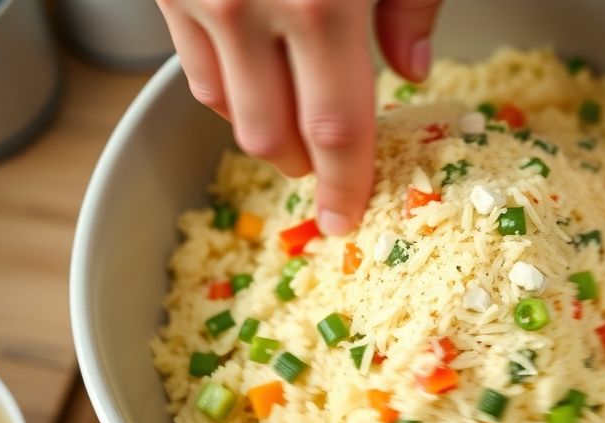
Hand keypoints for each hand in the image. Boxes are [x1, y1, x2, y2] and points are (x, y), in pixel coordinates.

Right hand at [155, 0, 443, 234]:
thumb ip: (411, 3)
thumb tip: (412, 70)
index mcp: (321, 5)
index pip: (335, 129)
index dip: (343, 184)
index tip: (344, 218)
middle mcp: (247, 9)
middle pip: (272, 135)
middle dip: (304, 164)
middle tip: (327, 160)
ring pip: (224, 108)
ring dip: (264, 128)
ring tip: (293, 110)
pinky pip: (192, 66)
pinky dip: (227, 87)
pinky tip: (257, 72)